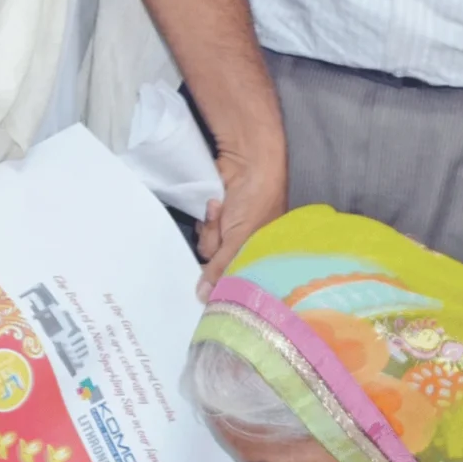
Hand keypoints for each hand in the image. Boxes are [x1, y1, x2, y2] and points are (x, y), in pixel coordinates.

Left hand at [196, 151, 284, 295]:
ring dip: (210, 228)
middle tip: (222, 229)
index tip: (208, 284)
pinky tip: (215, 203)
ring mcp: (228, 231)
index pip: (237, 278)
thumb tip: (203, 298)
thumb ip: (221, 268)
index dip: (222, 279)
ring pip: (206, 246)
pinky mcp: (215, 217)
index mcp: (260, 256)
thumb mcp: (240, 240)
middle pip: (217, 263)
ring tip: (220, 209)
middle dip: (215, 245)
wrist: (249, 164)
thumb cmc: (255, 204)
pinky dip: (206, 217)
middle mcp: (245, 246)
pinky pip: (202, 228)